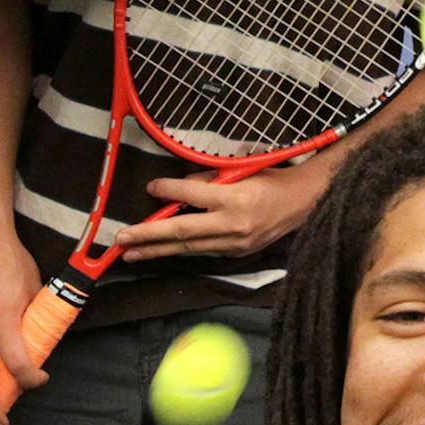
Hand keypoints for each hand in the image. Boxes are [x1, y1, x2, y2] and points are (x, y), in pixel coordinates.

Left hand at [117, 161, 328, 261]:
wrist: (302, 203)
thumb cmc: (271, 180)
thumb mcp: (241, 171)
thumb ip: (208, 181)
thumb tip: (176, 190)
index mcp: (235, 198)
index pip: (192, 194)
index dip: (168, 191)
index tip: (150, 187)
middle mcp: (233, 224)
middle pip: (183, 231)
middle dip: (149, 236)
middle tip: (122, 240)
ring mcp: (235, 243)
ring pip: (189, 247)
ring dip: (157, 250)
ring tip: (131, 253)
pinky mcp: (237, 253)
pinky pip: (204, 250)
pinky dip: (182, 249)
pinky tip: (163, 249)